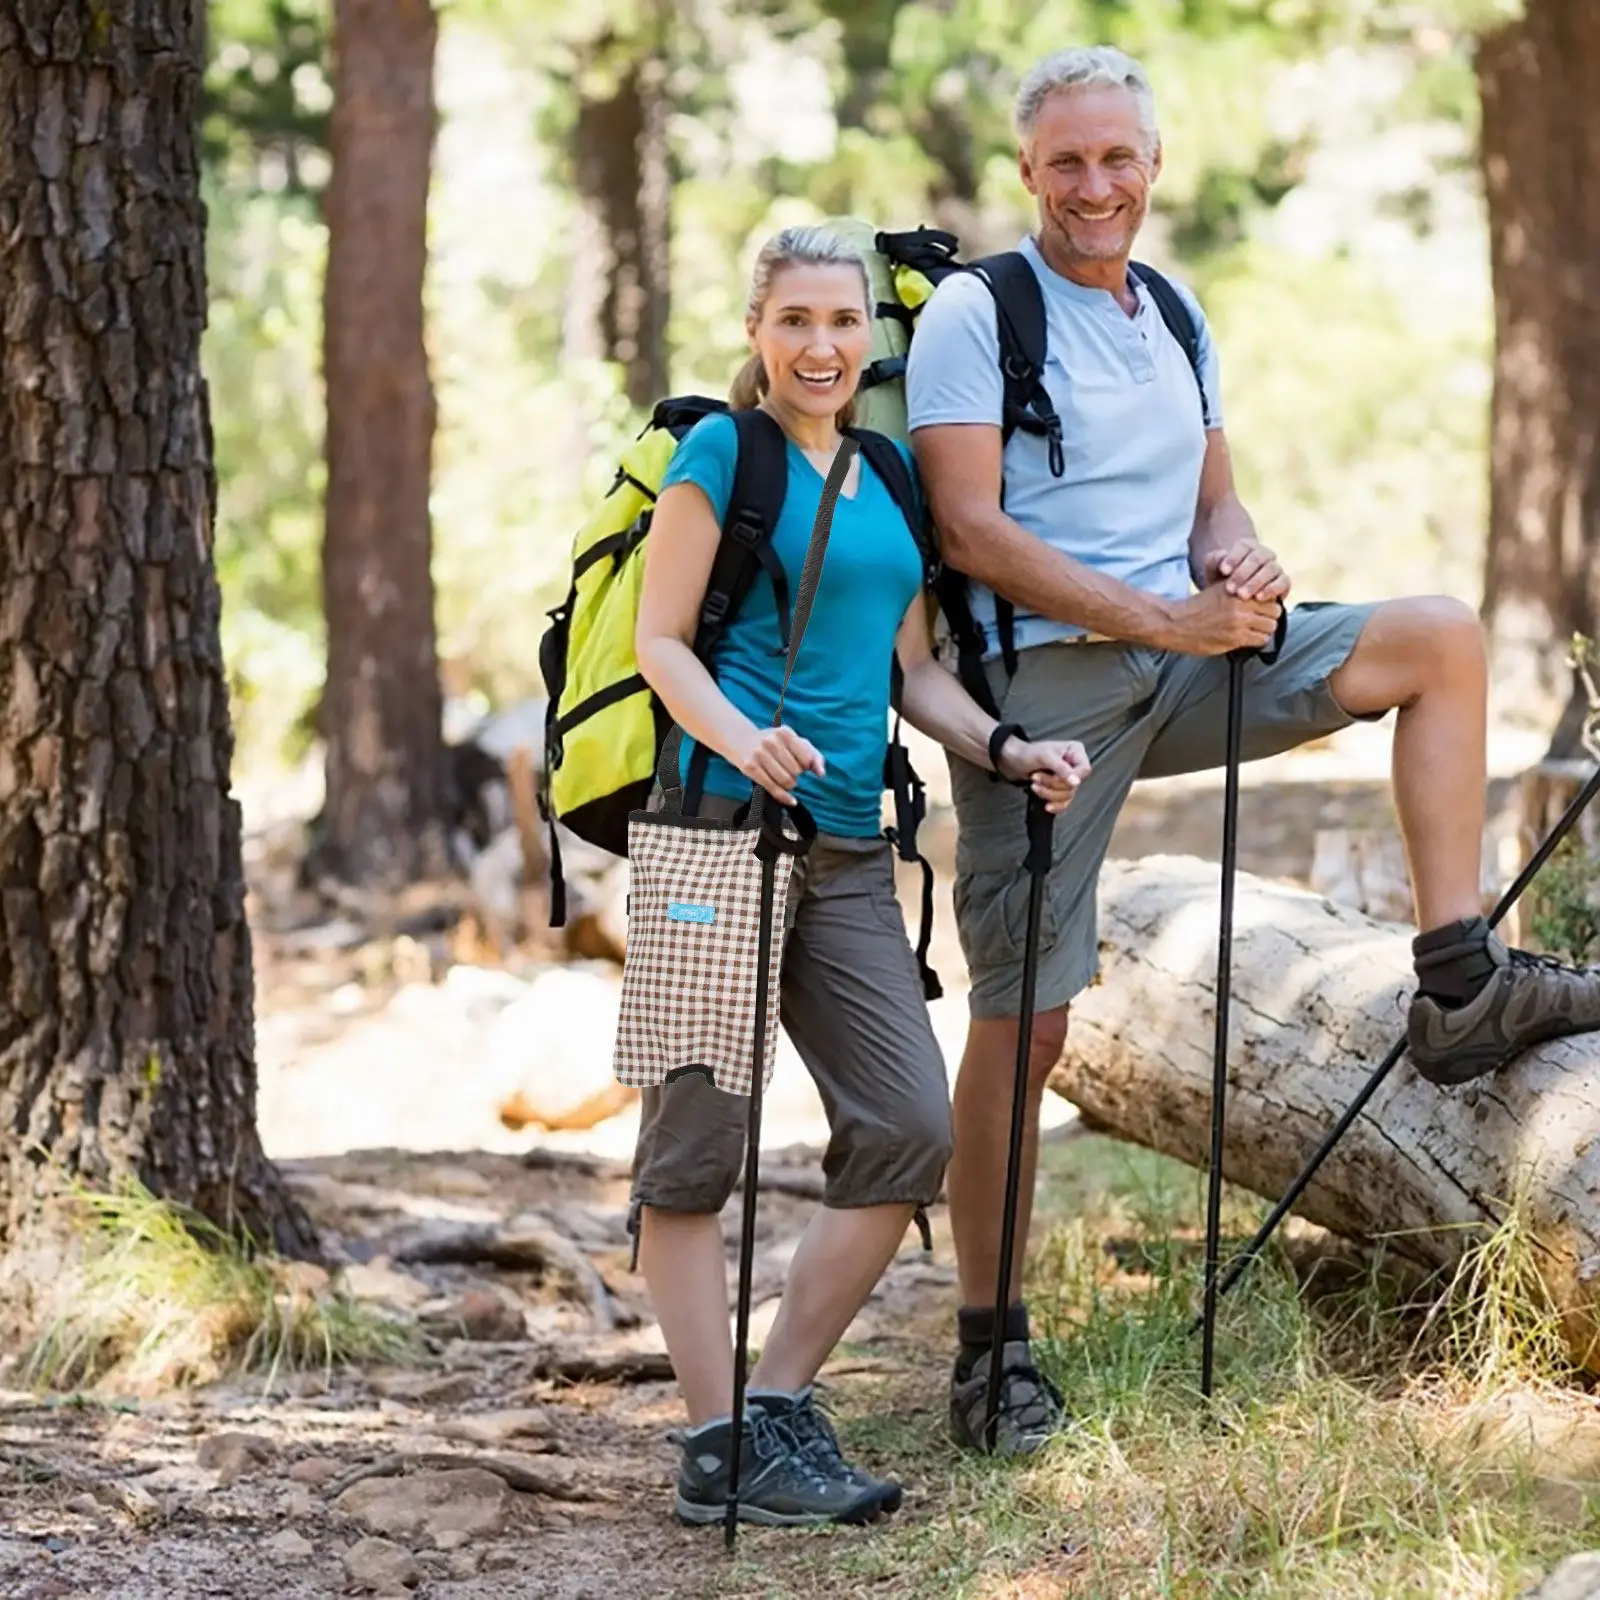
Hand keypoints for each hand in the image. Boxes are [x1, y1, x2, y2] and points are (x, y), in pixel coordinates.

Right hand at [733, 724, 824, 806]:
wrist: (741, 740)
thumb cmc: (774, 743)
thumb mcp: (793, 742)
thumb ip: (813, 755)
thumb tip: (821, 773)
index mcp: (785, 732)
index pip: (807, 759)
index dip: (806, 766)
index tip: (800, 765)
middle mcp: (771, 741)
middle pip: (796, 771)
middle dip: (796, 775)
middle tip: (789, 771)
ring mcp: (759, 754)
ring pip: (786, 780)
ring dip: (789, 785)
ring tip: (785, 780)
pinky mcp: (750, 767)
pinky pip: (772, 788)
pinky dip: (784, 797)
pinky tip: (790, 800)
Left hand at [997, 737, 1090, 813]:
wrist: (1014, 762)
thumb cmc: (1028, 753)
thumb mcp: (1045, 756)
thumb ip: (1061, 768)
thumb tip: (1076, 782)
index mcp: (1075, 751)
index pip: (1084, 769)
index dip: (1071, 777)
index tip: (1055, 777)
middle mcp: (1075, 765)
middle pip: (1074, 785)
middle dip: (1052, 785)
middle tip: (1036, 777)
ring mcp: (1068, 779)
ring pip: (1068, 795)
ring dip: (1049, 793)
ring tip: (1034, 785)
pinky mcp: (1061, 790)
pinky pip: (1065, 803)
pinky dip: (1055, 805)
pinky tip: (1047, 806)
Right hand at [1163, 584, 1280, 656]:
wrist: (1176, 624)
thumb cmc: (1195, 608)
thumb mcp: (1217, 589)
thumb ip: (1238, 589)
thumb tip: (1258, 594)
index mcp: (1237, 589)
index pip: (1269, 595)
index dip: (1268, 602)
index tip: (1262, 608)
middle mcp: (1241, 604)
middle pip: (1274, 611)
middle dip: (1269, 616)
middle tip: (1261, 620)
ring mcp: (1240, 622)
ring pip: (1270, 627)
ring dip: (1265, 630)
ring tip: (1255, 631)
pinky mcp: (1236, 638)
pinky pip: (1261, 640)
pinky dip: (1257, 640)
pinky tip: (1248, 639)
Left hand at [1203, 538, 1290, 603]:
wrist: (1234, 596)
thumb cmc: (1221, 579)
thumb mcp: (1213, 570)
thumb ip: (1214, 561)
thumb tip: (1222, 557)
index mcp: (1247, 547)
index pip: (1244, 546)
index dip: (1234, 557)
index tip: (1223, 571)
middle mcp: (1264, 554)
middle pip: (1257, 558)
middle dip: (1243, 573)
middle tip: (1230, 589)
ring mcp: (1275, 567)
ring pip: (1271, 569)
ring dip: (1256, 582)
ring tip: (1242, 595)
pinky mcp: (1283, 582)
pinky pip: (1283, 582)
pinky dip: (1272, 589)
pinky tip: (1259, 598)